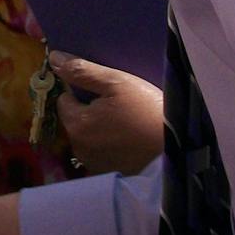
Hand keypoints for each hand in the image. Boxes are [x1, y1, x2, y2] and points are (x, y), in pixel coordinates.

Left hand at [51, 51, 162, 175]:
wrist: (180, 151)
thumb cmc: (146, 111)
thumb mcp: (116, 82)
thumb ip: (83, 71)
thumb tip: (54, 58)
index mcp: (76, 124)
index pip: (64, 100)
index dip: (81, 92)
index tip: (104, 91)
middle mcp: (79, 148)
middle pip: (76, 121)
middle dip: (90, 112)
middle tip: (119, 106)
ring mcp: (95, 165)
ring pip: (90, 139)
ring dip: (100, 131)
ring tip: (127, 124)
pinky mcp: (112, 176)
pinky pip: (103, 155)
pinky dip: (111, 148)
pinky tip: (130, 141)